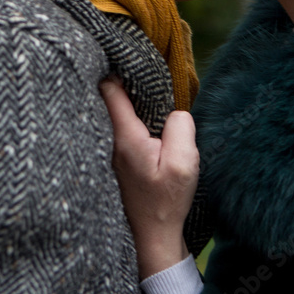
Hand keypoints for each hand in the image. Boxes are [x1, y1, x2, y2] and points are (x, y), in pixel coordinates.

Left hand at [100, 78, 198, 279]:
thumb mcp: (184, 163)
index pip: (109, 90)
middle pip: (109, 99)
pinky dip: (131, 120)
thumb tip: (175, 111)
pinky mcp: (119, 163)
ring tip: (146, 92)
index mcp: (126, 137)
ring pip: (115, 116)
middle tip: (139, 68)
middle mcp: (112, 142)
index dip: (117, 69)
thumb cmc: (166, 202)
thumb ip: (180, 128)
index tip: (129, 57)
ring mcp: (113, 153)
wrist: (152, 237)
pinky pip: (121, 130)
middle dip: (123, 82)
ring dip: (129, 103)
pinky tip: (148, 122)